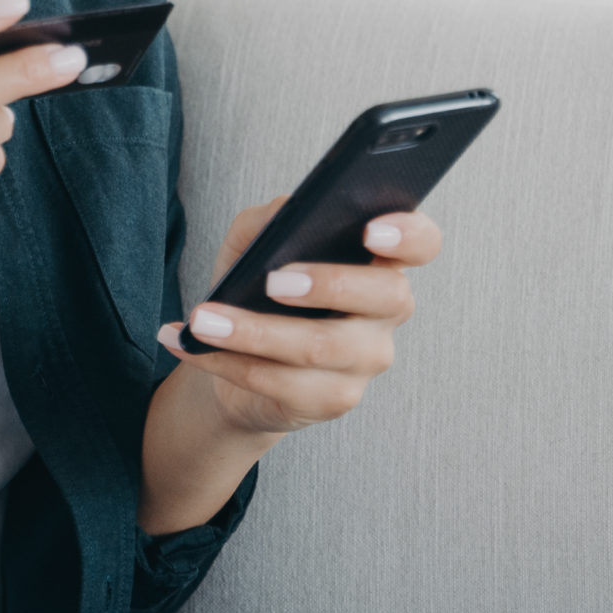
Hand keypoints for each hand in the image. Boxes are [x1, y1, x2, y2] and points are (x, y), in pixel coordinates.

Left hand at [158, 198, 443, 435]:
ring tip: (202, 320)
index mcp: (378, 260)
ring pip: (323, 347)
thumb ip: (269, 219)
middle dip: (329, 284)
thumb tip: (282, 213)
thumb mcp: (254, 244)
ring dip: (253, 332)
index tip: (371, 230)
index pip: (421, 243)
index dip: (409, 234)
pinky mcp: (334, 399)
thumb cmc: (257, 288)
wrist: (237, 358)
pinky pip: (285, 383)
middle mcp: (385, 310)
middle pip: (385, 295)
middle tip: (273, 280)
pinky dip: (229, 362)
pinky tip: (191, 345)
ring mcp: (366, 359)